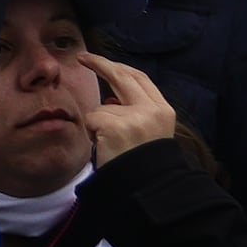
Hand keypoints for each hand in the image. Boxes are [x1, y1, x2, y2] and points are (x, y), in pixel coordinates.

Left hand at [74, 53, 178, 168]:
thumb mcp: (149, 134)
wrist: (145, 189)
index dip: (120, 67)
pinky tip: (105, 147)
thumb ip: (135, 112)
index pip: (139, 78)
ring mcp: (134, 117)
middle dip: (100, 64)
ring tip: (112, 145)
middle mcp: (152, 110)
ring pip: (102, 107)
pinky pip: (93, 119)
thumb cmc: (141, 164)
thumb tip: (112, 100)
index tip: (104, 61)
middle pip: (122, 77)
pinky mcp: (115, 127)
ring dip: (100, 124)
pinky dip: (93, 132)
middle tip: (82, 57)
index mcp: (163, 111)